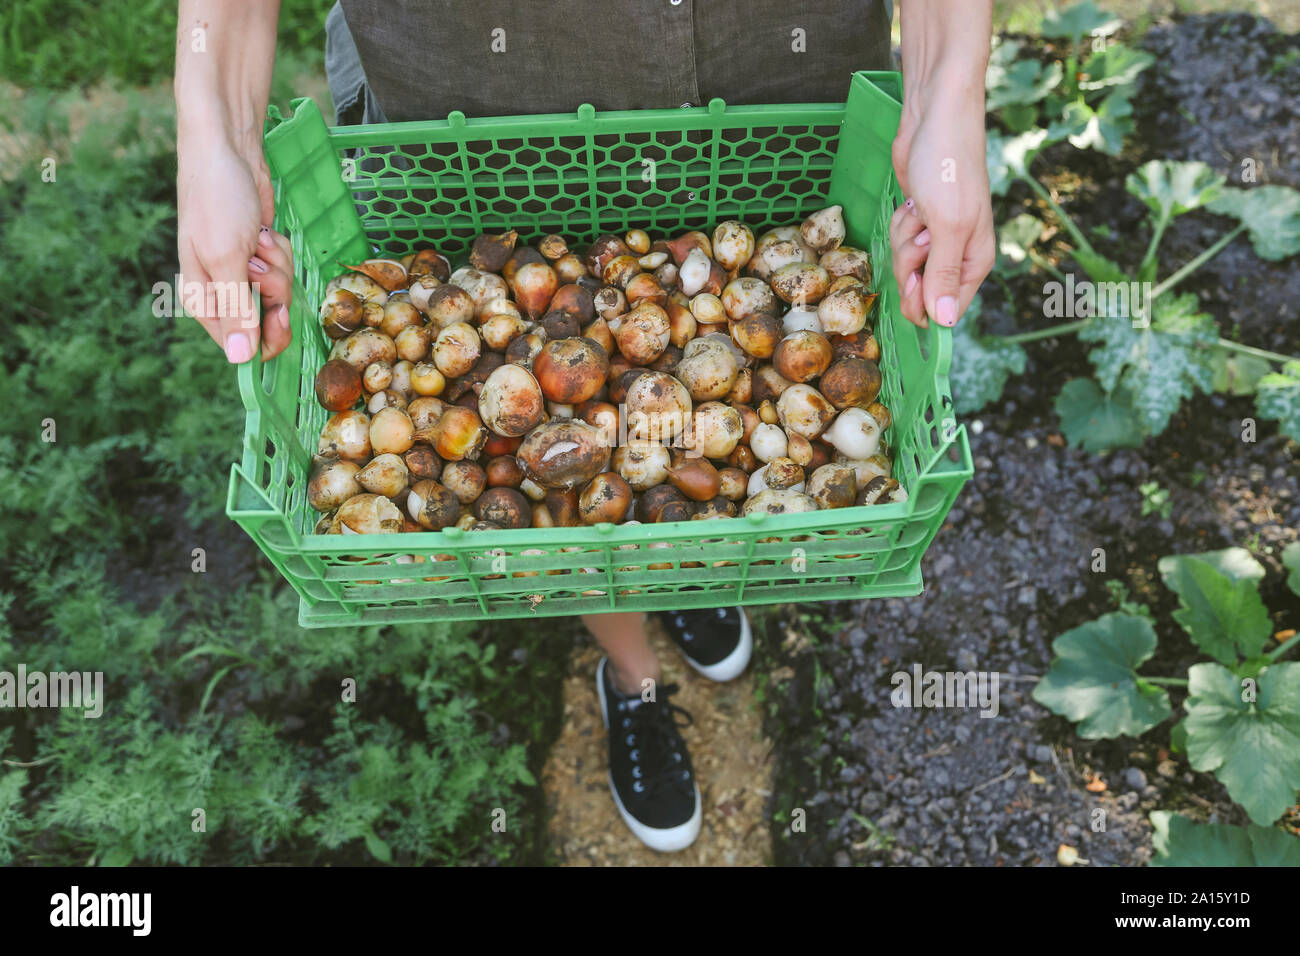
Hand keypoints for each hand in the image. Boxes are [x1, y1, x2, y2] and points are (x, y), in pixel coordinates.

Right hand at [176, 136, 293, 361]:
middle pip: (268, 320)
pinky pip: (285, 269)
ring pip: (280, 293)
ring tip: (257, 238)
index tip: (277, 312)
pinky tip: (264, 230)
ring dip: (279, 264)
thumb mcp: (227, 259)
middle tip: (261, 262)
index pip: (242, 345)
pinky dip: (281, 250)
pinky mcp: (262, 255)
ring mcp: (244, 273)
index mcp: (204, 301)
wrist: (227, 151)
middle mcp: (223, 292)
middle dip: (274, 289)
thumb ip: (237, 310)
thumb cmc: (217, 201)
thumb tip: (238, 360)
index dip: (267, 333)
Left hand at [889, 83, 994, 328]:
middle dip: (909, 262)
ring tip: (919, 210)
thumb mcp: (948, 226)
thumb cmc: (948, 166)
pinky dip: (898, 222)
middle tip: (920, 232)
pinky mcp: (916, 221)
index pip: (945, 309)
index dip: (922, 300)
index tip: (914, 276)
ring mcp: (935, 238)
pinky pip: (897, 241)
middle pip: (919, 289)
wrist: (934, 117)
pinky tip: (911, 202)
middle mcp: (957, 254)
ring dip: (902, 237)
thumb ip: (944, 275)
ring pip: (904, 264)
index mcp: (974, 261)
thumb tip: (944, 323)